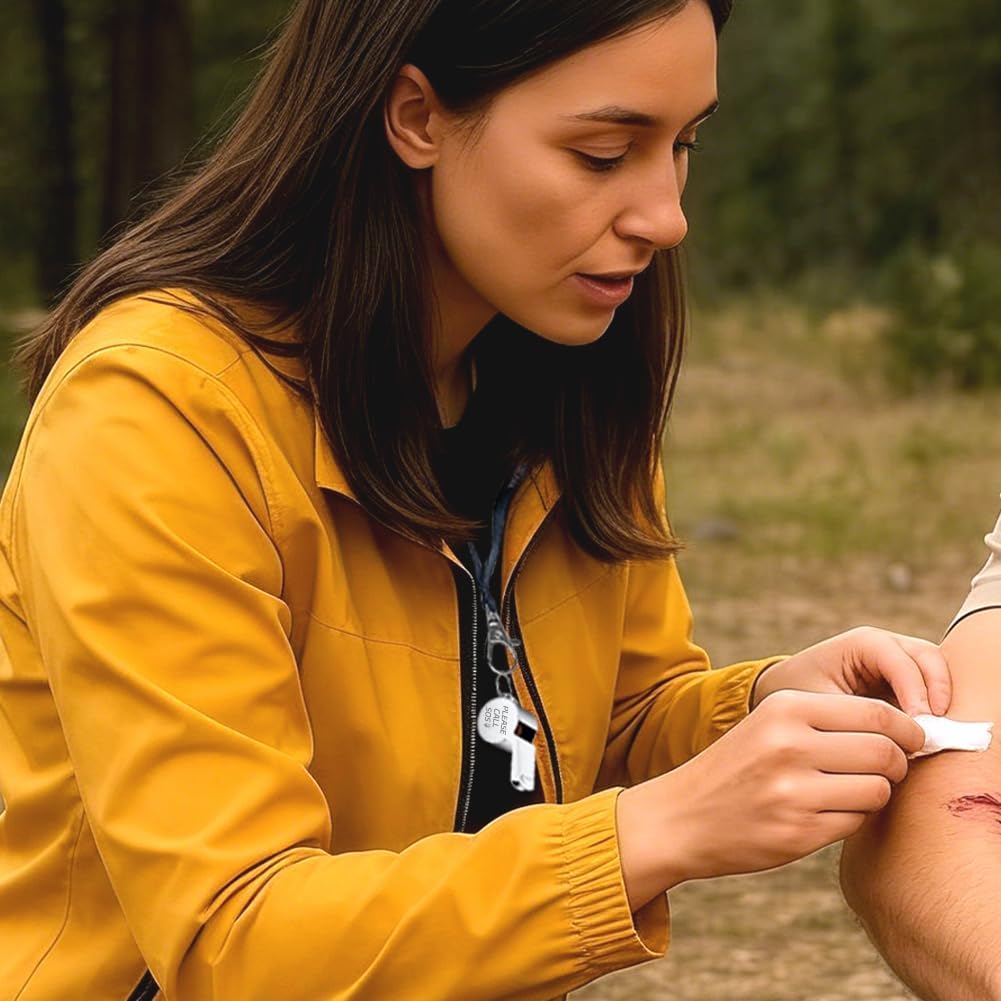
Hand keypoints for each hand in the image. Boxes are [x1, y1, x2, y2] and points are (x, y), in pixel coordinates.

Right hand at [617, 689, 926, 904]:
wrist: (681, 816)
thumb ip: (829, 721)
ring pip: (877, 788)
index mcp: (784, 707)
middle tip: (887, 770)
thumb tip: (908, 731)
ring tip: (849, 791)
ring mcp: (793, 790)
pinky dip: (852, 818)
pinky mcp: (798, 831)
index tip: (913, 740)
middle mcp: (789, 743)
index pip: (876, 712)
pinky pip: (856, 821)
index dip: (907, 729)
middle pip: (885, 751)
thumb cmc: (738, 767)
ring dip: (875, 793)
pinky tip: (825, 813)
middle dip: (898, 763)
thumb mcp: (770, 724)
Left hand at [750, 626, 951, 717]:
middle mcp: (886, 648)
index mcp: (863, 643)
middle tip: (934, 731)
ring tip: (931, 737)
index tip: (919, 725)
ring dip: (939, 703)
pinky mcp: (905, 684)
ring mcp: (899, 663)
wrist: (787, 695)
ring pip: (936, 673)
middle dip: (937, 692)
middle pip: (928, 659)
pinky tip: (924, 739)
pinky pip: (931, 691)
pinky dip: (934, 711)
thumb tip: (892, 736)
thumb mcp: (819, 703)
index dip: (916, 691)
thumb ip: (853, 715)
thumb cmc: (798, 695)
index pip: (900, 660)